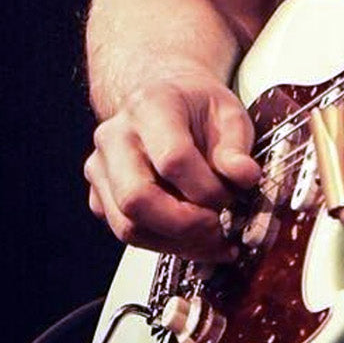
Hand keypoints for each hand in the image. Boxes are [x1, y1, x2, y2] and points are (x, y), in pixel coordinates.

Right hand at [84, 69, 261, 259]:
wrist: (164, 98)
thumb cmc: (197, 107)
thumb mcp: (229, 112)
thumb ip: (236, 146)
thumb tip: (245, 177)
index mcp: (150, 105)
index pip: (173, 159)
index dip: (205, 188)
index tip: (230, 196)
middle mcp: (115, 136)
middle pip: (136, 198)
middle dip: (183, 225)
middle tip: (217, 228)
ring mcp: (100, 167)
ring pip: (126, 225)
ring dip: (174, 242)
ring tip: (211, 240)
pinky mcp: (98, 195)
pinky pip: (124, 232)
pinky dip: (161, 244)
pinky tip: (191, 240)